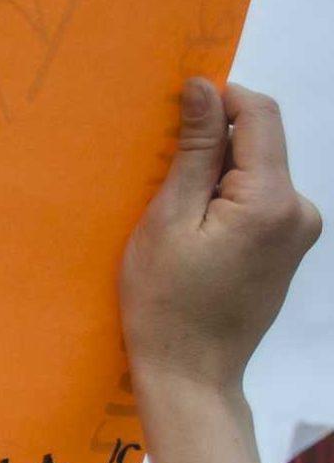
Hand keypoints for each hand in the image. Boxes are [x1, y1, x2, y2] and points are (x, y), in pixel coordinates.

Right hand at [121, 79, 318, 398]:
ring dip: (217, 177)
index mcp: (272, 200)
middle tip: (162, 179)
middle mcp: (300, 210)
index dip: (220, 99)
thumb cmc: (165, 302)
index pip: (260, 115)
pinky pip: (260, 203)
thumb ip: (193, 151)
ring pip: (258, 174)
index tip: (177, 111)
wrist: (191, 374)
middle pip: (261, 145)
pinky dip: (227, 202)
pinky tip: (195, 236)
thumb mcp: (167, 220)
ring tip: (174, 217)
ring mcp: (300, 231)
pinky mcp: (290, 248)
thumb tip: (202, 88)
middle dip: (214, 146)